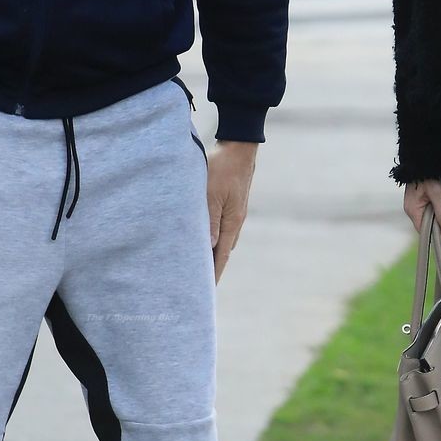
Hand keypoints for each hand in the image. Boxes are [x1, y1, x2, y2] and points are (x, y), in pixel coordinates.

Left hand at [208, 140, 257, 282]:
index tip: (206, 291)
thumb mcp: (212, 194)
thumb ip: (210, 220)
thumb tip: (210, 246)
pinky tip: (207, 239)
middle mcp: (236, 222)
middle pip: (223, 252)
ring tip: (201, 266)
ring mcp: (236, 214)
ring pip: (223, 240)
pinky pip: (223, 229)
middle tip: (200, 284)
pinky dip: (215, 239)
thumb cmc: (223, 169)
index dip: (213, 274)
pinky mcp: (233, 205)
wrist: (240, 148)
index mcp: (232, 222)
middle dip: (212, 268)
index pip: (221, 256)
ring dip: (213, 253)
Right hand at [402, 178, 440, 242]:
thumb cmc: (429, 173)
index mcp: (413, 211)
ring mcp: (420, 203)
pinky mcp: (426, 198)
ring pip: (440, 213)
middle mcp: (415, 209)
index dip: (440, 231)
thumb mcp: (439, 195)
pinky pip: (440, 205)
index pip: (427, 233)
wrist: (427, 154)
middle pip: (435, 223)